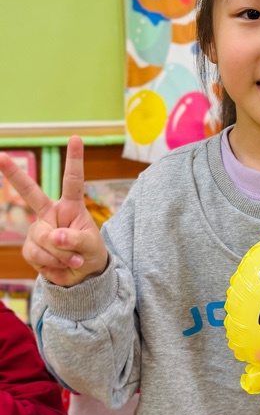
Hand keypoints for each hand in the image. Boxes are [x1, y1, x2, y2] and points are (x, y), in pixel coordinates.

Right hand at [0, 137, 107, 286]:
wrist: (81, 276)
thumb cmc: (89, 253)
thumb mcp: (92, 247)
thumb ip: (76, 239)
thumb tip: (55, 236)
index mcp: (71, 205)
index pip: (73, 180)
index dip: (74, 159)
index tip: (76, 138)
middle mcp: (51, 213)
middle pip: (30, 192)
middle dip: (13, 174)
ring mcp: (38, 229)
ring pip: (44, 238)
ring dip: (62, 254)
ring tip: (72, 260)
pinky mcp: (30, 247)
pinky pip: (37, 254)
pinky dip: (52, 264)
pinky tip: (61, 266)